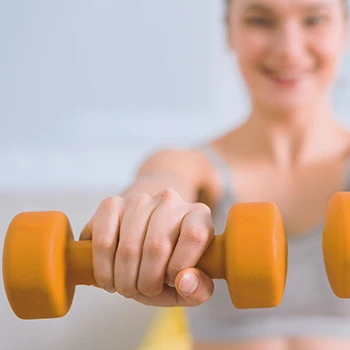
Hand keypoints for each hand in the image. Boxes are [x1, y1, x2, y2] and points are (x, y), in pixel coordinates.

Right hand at [80, 188, 214, 306]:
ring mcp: (139, 199)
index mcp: (197, 214)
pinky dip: (103, 269)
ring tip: (127, 287)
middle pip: (157, 245)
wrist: (144, 237)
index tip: (170, 282)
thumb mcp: (191, 282)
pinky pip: (104, 242)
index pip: (194, 235)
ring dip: (124, 280)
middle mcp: (169, 200)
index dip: (180, 266)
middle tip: (144, 291)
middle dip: (147, 282)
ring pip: (129, 247)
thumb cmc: (170, 262)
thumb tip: (184, 283)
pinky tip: (109, 278)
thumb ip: (198, 289)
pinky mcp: (111, 204)